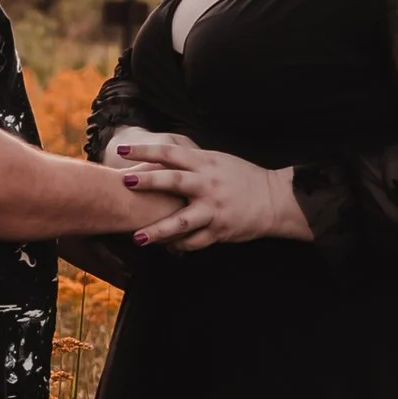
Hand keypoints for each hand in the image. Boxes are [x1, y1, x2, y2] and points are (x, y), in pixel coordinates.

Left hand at [109, 130, 306, 250]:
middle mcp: (208, 184)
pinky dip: (178, 245)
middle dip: (148, 182)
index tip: (123, 151)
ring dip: (158, 231)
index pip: (170, 153)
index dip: (146, 151)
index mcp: (206, 163)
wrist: (274, 199)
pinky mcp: (220, 230)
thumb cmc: (243, 178)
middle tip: (124, 183)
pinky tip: (165, 247)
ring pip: (181, 221)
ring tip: (137, 238)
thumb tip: (162, 156)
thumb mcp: (218, 161)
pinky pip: (194, 241)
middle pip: (173, 181)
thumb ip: (192, 161)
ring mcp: (214, 209)